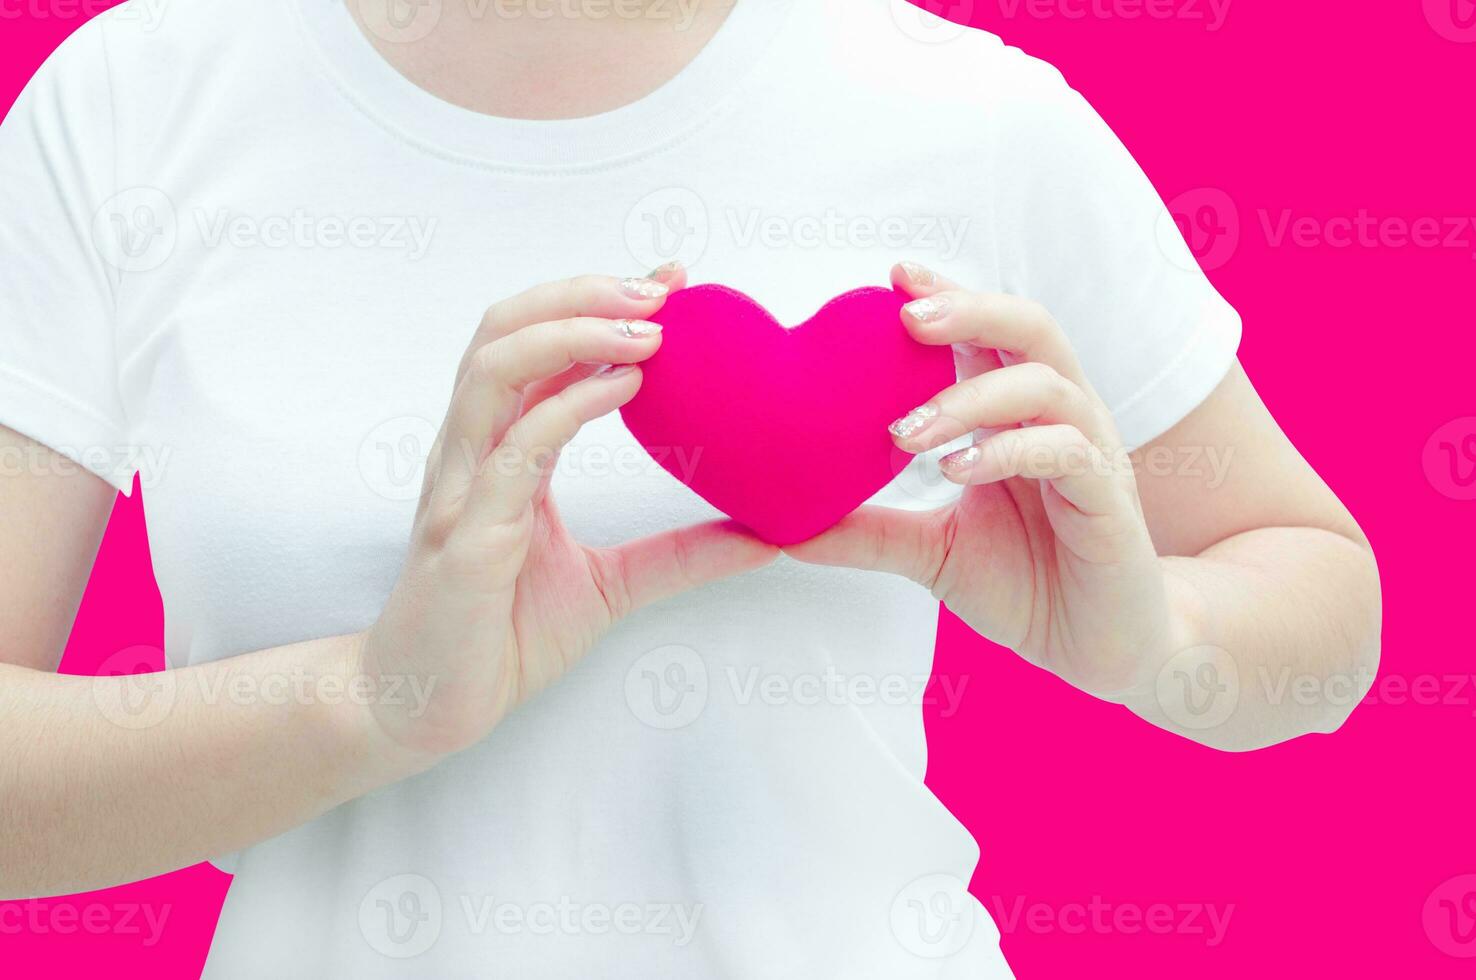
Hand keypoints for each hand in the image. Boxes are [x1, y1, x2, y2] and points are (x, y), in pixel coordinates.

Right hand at [360, 266, 777, 758]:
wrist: (429, 706)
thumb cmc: (501, 637)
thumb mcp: (610, 587)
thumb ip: (677, 555)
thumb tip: (763, 539)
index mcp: (499, 452)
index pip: (537, 347)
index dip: (596, 301)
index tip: (673, 280)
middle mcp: (472, 455)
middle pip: (503, 330)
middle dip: (580, 293)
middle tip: (662, 288)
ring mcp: (461, 491)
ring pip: (494, 371)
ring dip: (572, 333)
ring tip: (648, 329)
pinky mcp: (466, 540)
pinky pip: (512, 455)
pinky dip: (567, 408)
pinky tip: (625, 389)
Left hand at [788, 262, 1172, 699]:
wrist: (1100, 649)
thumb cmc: (1028, 585)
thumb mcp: (932, 554)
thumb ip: (870, 533)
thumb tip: (786, 530)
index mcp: (1019, 417)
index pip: (988, 335)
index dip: (949, 297)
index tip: (893, 278)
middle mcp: (1061, 420)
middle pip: (1031, 328)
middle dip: (970, 310)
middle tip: (906, 317)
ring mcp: (1092, 455)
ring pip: (1046, 384)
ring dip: (970, 398)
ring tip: (905, 433)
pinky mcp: (1110, 500)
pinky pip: (1067, 451)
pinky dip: (1008, 451)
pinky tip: (957, 470)